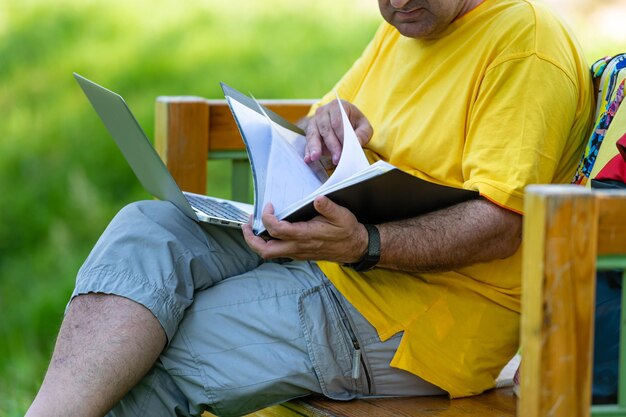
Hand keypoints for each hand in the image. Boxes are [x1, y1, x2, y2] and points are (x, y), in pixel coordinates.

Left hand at [242, 196, 368, 262]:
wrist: (354, 247)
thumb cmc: (347, 231)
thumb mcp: (342, 216)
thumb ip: (328, 207)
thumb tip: (318, 199)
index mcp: (305, 236)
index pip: (277, 230)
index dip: (267, 217)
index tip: (269, 205)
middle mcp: (297, 247)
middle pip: (264, 250)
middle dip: (250, 237)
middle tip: (247, 223)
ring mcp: (296, 252)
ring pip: (268, 253)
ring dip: (256, 241)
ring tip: (252, 226)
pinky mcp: (297, 253)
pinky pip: (276, 252)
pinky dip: (267, 242)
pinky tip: (268, 230)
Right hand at [301, 100, 372, 164]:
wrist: (346, 123)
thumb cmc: (354, 124)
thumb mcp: (364, 127)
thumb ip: (362, 134)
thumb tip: (356, 142)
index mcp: (338, 106)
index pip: (338, 121)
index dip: (341, 135)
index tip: (346, 147)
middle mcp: (323, 111)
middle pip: (325, 128)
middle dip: (332, 145)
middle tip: (337, 158)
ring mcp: (314, 121)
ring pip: (314, 134)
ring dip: (315, 147)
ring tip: (315, 157)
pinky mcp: (310, 132)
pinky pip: (308, 141)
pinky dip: (308, 150)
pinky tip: (308, 158)